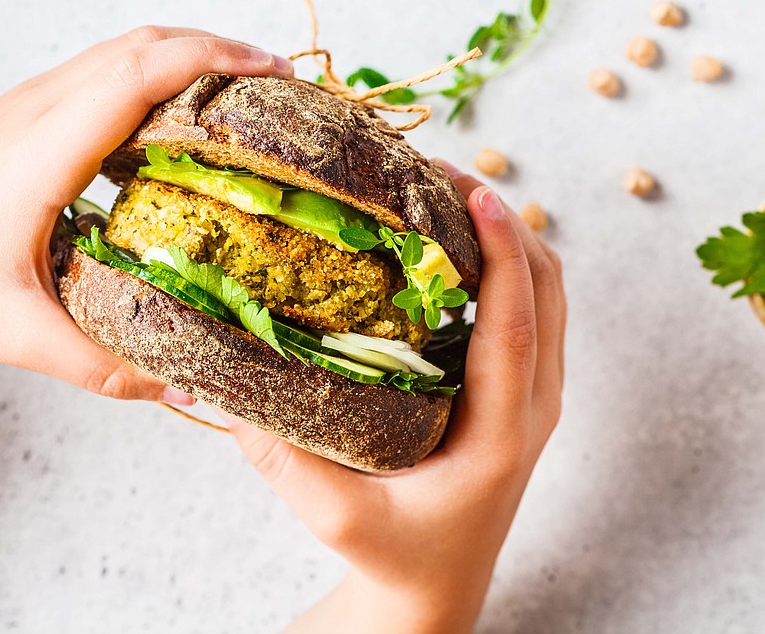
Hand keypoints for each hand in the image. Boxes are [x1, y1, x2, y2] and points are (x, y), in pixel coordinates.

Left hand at [0, 26, 294, 402]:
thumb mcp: (11, 328)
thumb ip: (98, 363)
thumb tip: (181, 387)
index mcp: (44, 150)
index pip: (138, 72)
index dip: (212, 59)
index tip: (270, 69)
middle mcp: (39, 110)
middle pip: (142, 43)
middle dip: (220, 49)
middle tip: (279, 82)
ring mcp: (30, 105)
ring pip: (123, 49)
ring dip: (190, 56)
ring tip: (244, 95)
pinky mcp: (27, 114)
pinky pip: (106, 71)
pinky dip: (159, 75)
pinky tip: (181, 120)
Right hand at [223, 166, 565, 633]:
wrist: (438, 588)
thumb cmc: (397, 557)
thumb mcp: (338, 519)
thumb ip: (284, 462)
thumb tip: (216, 385)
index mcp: (502, 434)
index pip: (517, 327)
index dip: (503, 254)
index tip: (478, 194)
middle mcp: (534, 406)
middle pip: (547, 291)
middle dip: (506, 223)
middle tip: (441, 176)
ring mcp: (537, 397)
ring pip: (548, 295)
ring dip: (511, 238)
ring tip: (446, 194)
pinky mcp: (524, 392)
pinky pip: (532, 311)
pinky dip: (508, 265)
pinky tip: (452, 246)